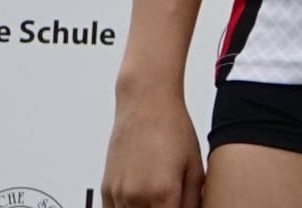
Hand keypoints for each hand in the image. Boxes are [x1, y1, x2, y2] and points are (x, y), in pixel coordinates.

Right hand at [101, 87, 204, 207]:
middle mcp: (136, 196)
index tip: (180, 207)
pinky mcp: (106, 189)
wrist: (146, 104)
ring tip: (157, 198)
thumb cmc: (173, 129)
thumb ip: (194, 200)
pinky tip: (142, 201)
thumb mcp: (195, 167)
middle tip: (170, 201)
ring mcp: (118, 194)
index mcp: (163, 193)